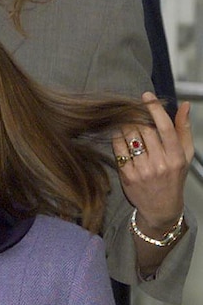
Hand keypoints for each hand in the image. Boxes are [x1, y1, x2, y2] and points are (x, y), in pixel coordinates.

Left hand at [113, 92, 193, 231]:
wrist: (161, 208)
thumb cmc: (173, 177)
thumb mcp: (184, 156)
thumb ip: (183, 129)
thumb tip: (185, 105)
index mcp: (176, 157)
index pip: (166, 128)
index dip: (155, 109)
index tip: (147, 96)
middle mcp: (160, 164)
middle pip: (144, 130)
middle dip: (137, 118)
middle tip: (133, 115)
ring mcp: (143, 170)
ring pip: (129, 137)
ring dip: (126, 126)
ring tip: (128, 126)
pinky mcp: (127, 175)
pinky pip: (118, 148)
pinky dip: (118, 138)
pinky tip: (121, 138)